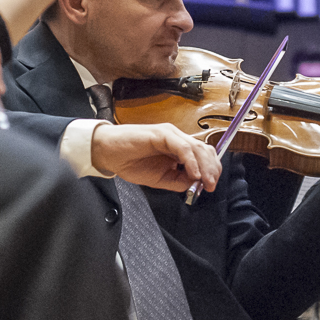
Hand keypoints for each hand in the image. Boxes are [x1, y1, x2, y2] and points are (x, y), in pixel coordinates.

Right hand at [92, 123, 221, 192]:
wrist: (108, 152)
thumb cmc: (130, 162)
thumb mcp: (160, 179)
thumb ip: (178, 181)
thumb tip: (197, 184)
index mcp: (178, 148)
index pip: (203, 154)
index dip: (211, 169)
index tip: (211, 185)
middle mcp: (177, 138)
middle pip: (204, 149)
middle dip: (212, 168)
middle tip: (212, 185)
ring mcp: (170, 134)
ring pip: (196, 147)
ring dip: (204, 166)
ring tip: (205, 181)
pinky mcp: (161, 134)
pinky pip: (182, 147)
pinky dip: (190, 160)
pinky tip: (193, 173)